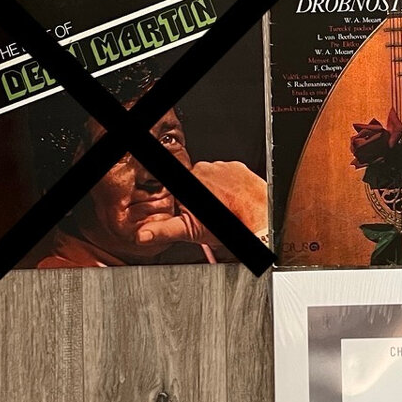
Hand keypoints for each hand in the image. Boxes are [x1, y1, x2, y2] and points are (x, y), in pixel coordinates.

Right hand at [136, 160, 268, 249]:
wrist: (258, 216)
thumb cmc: (229, 223)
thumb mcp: (190, 231)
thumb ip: (164, 231)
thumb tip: (142, 235)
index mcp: (188, 182)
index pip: (177, 189)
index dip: (184, 203)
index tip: (191, 212)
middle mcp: (204, 169)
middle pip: (194, 183)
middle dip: (198, 197)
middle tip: (208, 214)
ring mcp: (222, 166)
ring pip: (212, 179)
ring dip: (215, 191)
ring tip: (222, 208)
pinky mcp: (237, 166)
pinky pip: (229, 174)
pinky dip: (230, 185)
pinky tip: (233, 199)